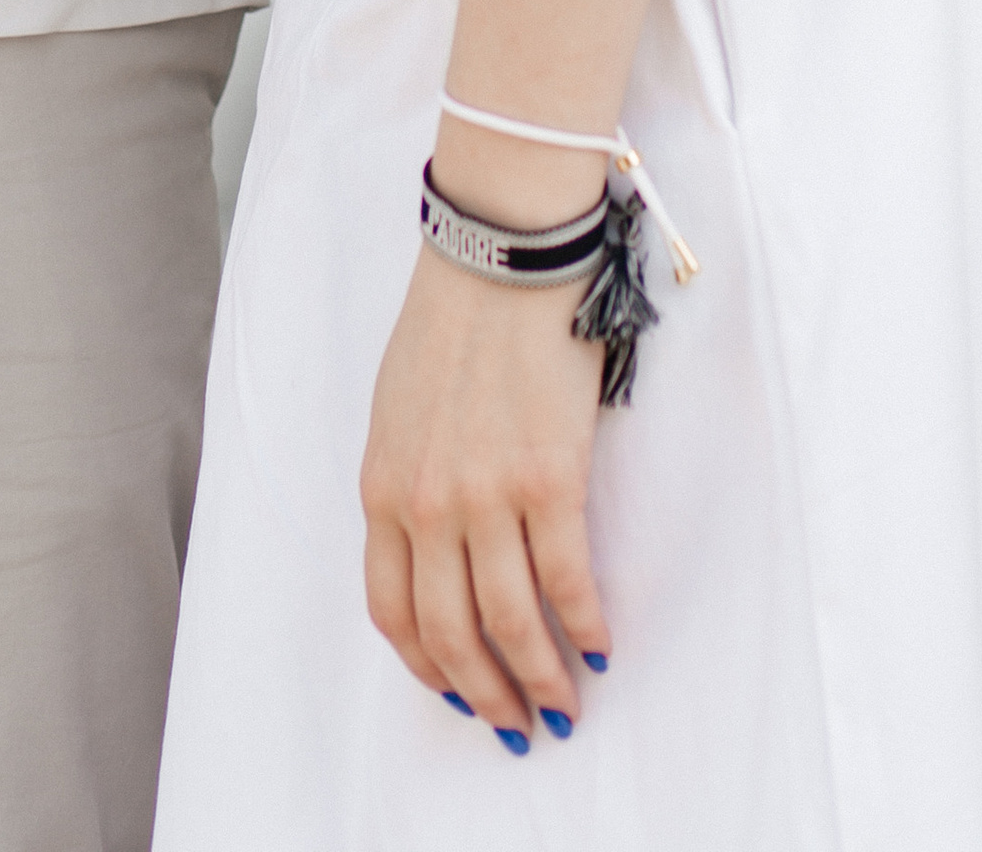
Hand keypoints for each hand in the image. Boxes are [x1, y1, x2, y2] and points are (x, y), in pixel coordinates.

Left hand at [359, 240, 611, 751]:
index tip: (459, 694)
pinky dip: (585, 626)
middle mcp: (426, 503)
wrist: (498, 257)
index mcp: (382, 487)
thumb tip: (439, 556)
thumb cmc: (449, 325)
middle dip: (487, 692)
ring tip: (565, 703)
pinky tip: (599, 645)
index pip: (393, 611)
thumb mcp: (397, 412)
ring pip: (510, 622)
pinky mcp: (548, 479)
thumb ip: (407, 484)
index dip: (428, 667)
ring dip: (541, 678)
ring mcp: (486, 495)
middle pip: (452, 633)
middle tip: (520, 724)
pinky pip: (566, 580)